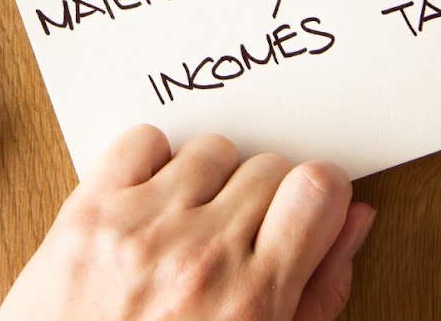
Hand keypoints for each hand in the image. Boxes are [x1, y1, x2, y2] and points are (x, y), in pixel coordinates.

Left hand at [0, 125, 374, 320]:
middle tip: (240, 235)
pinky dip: (150, 163)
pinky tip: (150, 204)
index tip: (304, 207)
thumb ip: (318, 291)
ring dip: (209, 180)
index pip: (318, 189)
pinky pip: (142, 141)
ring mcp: (139, 229)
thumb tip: (353, 220)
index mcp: (250, 299)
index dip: (318, 195)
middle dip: (263, 198)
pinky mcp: (88, 213)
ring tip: (190, 224)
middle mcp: (199, 257)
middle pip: (268, 167)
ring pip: (210, 150)